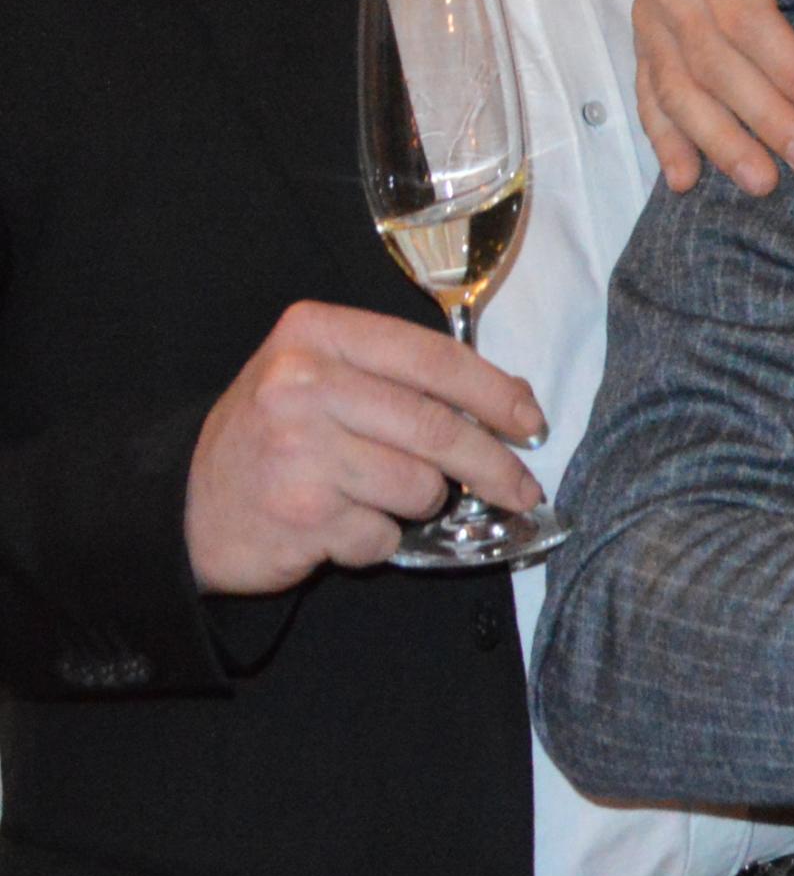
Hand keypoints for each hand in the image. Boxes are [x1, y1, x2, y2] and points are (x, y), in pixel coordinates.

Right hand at [185, 303, 551, 594]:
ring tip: (377, 496)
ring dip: (417, 505)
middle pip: (437, 428)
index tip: (530, 422)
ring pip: (419, 488)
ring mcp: (300, 451)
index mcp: (318, 334)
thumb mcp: (320, 376)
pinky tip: (339, 525)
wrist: (182, 504)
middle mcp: (304, 385)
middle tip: (521, 489)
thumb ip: (401, 376)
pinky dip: (376, 540)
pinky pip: (382, 537)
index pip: (435, 358)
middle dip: (493, 465)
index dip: (496, 393)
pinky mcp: (301, 516)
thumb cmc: (271, 436)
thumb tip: (512, 399)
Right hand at [632, 0, 793, 195]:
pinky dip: (665, 139)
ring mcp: (649, 16)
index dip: (783, 64)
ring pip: (676, 87)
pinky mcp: (645, 42)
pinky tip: (686, 180)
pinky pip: (649, 94)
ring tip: (761, 182)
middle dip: (759, 115)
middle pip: (710, 60)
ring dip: (717, 140)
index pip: (743, 13)